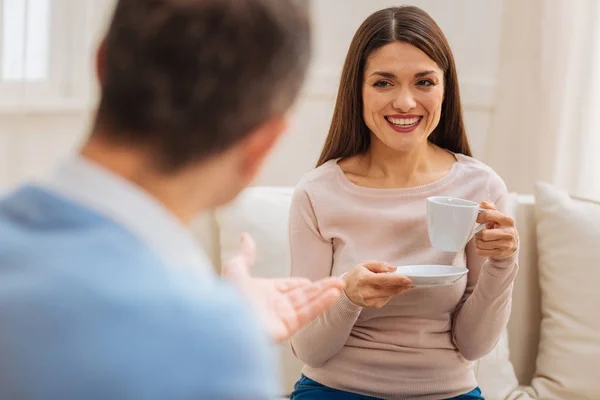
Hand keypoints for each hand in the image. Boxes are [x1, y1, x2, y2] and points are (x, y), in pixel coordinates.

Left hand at [222, 233, 344, 342]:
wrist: (224, 321)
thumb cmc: (227, 296)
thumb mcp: (235, 268)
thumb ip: (245, 254)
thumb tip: (245, 236)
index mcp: (264, 292)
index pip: (288, 286)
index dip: (301, 283)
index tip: (314, 281)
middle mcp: (274, 306)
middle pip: (303, 294)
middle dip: (321, 288)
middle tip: (339, 281)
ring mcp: (281, 317)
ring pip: (308, 303)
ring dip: (326, 294)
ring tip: (342, 284)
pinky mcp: (287, 328)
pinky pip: (307, 314)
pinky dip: (321, 304)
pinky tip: (334, 294)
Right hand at [343, 262, 411, 307]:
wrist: (346, 292)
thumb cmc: (356, 276)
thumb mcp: (365, 265)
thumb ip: (379, 265)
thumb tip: (393, 268)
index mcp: (364, 279)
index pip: (383, 280)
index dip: (397, 280)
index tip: (408, 279)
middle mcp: (367, 291)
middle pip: (390, 289)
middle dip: (402, 285)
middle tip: (410, 281)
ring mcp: (370, 300)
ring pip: (390, 294)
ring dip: (398, 289)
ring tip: (399, 283)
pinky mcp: (373, 306)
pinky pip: (387, 299)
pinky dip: (390, 293)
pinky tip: (385, 289)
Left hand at [475, 201, 518, 259]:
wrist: (512, 245)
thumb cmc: (502, 228)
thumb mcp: (499, 217)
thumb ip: (490, 209)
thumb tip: (482, 203)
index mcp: (508, 220)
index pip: (488, 215)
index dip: (479, 217)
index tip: (478, 219)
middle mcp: (508, 233)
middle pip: (483, 234)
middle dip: (478, 233)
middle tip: (480, 232)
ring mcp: (505, 244)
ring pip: (480, 243)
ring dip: (478, 241)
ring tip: (482, 239)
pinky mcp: (500, 253)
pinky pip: (480, 251)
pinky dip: (479, 249)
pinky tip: (484, 246)